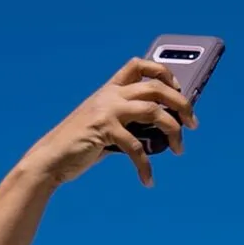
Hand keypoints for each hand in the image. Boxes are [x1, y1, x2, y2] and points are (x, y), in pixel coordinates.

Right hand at [23, 58, 198, 187]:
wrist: (51, 158)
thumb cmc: (81, 143)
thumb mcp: (106, 123)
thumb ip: (129, 118)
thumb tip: (162, 126)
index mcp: (109, 89)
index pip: (138, 65)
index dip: (163, 72)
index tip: (178, 89)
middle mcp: (110, 96)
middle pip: (156, 87)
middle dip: (181, 104)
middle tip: (193, 123)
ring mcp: (106, 111)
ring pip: (154, 111)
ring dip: (174, 131)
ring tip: (180, 149)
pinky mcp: (104, 130)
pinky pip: (136, 147)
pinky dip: (145, 166)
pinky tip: (148, 180)